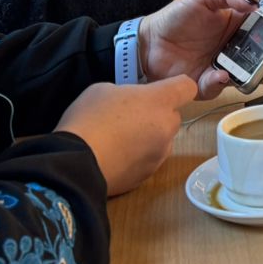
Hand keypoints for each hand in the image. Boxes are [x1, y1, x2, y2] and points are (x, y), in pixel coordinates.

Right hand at [55, 75, 196, 195]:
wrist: (76, 164)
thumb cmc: (89, 119)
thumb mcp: (103, 90)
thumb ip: (127, 92)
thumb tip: (130, 103)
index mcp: (159, 101)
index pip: (186, 87)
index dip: (176, 86)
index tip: (161, 90)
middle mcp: (166, 128)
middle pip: (173, 116)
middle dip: (157, 115)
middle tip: (129, 116)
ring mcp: (159, 155)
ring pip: (162, 140)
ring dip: (149, 138)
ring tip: (119, 140)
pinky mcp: (147, 176)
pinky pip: (148, 160)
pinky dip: (138, 158)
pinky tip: (115, 157)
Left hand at [139, 0, 262, 97]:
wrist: (148, 42)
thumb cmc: (175, 17)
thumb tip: (254, 3)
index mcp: (233, 24)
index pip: (261, 26)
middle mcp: (231, 47)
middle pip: (260, 52)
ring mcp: (221, 66)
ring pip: (247, 73)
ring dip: (259, 74)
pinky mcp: (206, 83)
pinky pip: (219, 86)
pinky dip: (222, 82)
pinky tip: (221, 74)